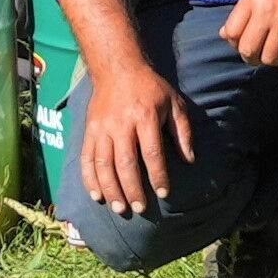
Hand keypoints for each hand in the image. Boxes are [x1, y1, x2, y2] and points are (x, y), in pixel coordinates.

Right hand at [63, 22, 189, 218]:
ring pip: (103, 164)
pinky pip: (86, 159)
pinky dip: (90, 179)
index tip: (163, 193)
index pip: (152, 153)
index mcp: (145, 117)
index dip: (158, 176)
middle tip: (140, 208)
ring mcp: (102, 128)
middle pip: (125, 163)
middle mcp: (121, 124)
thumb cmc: (151, 88)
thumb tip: (190, 160)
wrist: (117, 68)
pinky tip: (97, 196)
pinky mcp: (89, 131)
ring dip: (111, 189)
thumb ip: (183, 131)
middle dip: (132, 189)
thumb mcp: (174, 103)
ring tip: (120, 208)